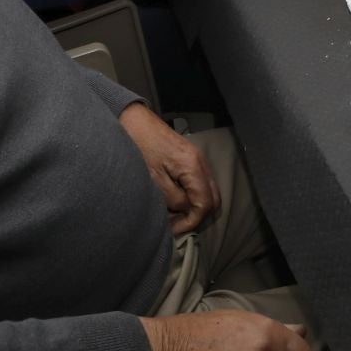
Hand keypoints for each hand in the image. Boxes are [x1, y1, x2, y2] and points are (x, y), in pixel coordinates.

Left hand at [118, 103, 220, 233]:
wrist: (135, 121)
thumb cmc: (140, 147)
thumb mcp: (153, 179)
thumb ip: (173, 198)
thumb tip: (185, 211)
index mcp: (192, 167)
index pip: (205, 204)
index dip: (192, 221)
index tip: (175, 230)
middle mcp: (201, 162)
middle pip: (214, 199)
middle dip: (198, 216)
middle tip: (177, 224)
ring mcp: (198, 159)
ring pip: (209, 191)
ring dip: (195, 206)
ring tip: (174, 214)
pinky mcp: (191, 158)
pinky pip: (200, 183)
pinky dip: (193, 196)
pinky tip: (175, 200)